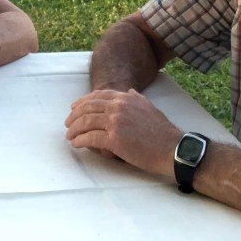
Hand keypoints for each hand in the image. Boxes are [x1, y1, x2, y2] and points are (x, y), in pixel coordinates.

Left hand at [64, 89, 181, 177]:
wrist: (173, 149)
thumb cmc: (163, 132)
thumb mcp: (150, 108)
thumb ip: (137, 99)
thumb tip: (128, 91)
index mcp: (126, 98)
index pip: (98, 96)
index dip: (83, 102)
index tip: (74, 108)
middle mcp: (118, 106)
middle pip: (88, 108)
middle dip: (74, 116)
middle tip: (68, 123)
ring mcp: (115, 122)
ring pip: (86, 123)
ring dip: (74, 129)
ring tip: (69, 135)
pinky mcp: (114, 139)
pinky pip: (90, 138)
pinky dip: (80, 140)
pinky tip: (76, 143)